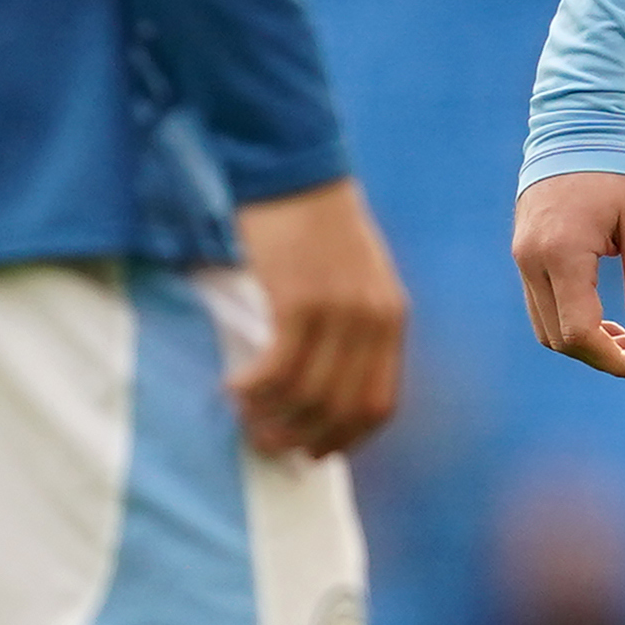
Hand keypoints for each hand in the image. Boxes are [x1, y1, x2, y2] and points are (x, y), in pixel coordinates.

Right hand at [227, 178, 411, 455]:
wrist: (295, 169)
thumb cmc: (314, 225)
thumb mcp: (353, 278)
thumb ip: (351, 327)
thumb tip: (322, 386)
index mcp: (392, 319)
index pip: (380, 405)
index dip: (346, 439)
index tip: (314, 455)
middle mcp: (374, 320)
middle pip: (342, 410)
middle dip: (302, 438)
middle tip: (266, 443)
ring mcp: (339, 311)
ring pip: (307, 395)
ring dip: (271, 416)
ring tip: (243, 415)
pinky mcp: (300, 300)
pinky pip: (278, 368)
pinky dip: (253, 388)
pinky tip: (232, 387)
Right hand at [510, 170, 624, 385]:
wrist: (574, 129)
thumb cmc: (617, 173)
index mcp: (562, 254)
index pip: (580, 333)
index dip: (615, 362)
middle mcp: (532, 261)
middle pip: (561, 339)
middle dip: (606, 359)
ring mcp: (522, 259)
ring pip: (548, 329)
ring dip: (589, 345)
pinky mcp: (523, 256)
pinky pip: (543, 307)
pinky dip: (573, 324)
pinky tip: (609, 324)